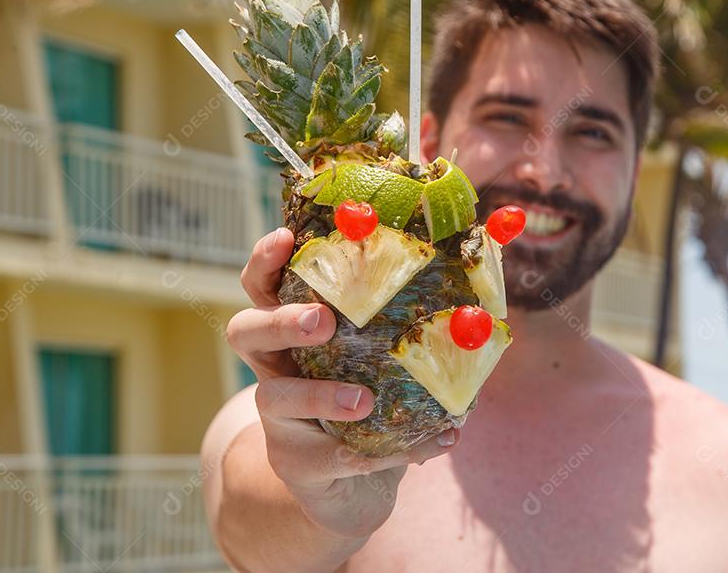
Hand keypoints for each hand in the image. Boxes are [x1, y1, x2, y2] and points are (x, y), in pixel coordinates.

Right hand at [226, 227, 458, 538]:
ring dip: (319, 396)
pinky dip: (388, 451)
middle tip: (322, 320)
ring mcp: (279, 419)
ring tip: (363, 401)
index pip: (262, 286)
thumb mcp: (384, 357)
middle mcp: (275, 368)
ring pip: (274, 398)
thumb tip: (480, 296)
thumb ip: (410, 324)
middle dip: (281, 321)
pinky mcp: (298, 464)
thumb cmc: (374, 402)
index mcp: (294, 330)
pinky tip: (435, 444)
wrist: (352, 488)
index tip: (286, 238)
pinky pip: (334, 455)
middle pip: (246, 331)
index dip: (266, 261)